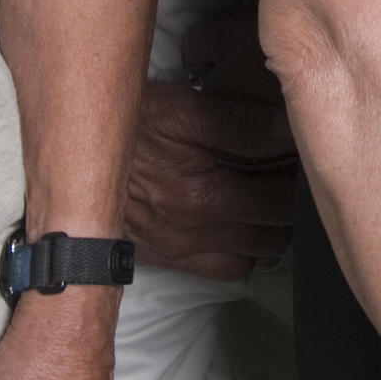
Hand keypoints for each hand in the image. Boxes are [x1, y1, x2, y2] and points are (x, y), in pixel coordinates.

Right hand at [119, 41, 299, 279]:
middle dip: (296, 200)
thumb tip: (287, 127)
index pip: (281, 195)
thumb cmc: (124, 127)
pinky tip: (254, 225)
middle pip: (276, 228)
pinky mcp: (169, 257)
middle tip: (304, 171)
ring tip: (283, 194)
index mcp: (202, 196)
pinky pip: (228, 269)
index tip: (311, 152)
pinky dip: (249, 252)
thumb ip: (238, 122)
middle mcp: (195, 232)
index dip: (303, 171)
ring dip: (278, 226)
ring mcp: (182, 248)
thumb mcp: (179, 110)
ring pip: (258, 251)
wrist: (69, 162)